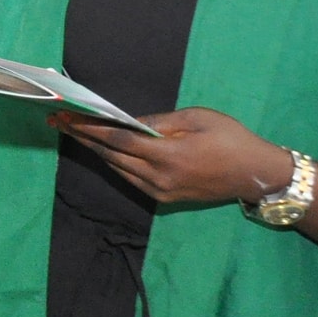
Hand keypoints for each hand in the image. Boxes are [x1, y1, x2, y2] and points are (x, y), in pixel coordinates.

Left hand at [56, 107, 298, 207]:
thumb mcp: (197, 118)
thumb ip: (159, 122)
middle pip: (112, 157)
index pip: (118, 141)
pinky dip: (114, 164)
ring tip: (73, 133)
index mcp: (168, 156)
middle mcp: (160, 179)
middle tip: (58, 121)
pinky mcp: (166, 199)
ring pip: (119, 170)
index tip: (67, 117)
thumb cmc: (231, 138)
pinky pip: (131, 179)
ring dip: (96, 152)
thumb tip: (127, 121)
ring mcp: (162, 192)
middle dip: (84, 138)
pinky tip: (102, 150)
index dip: (90, 129)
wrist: (258, 174)